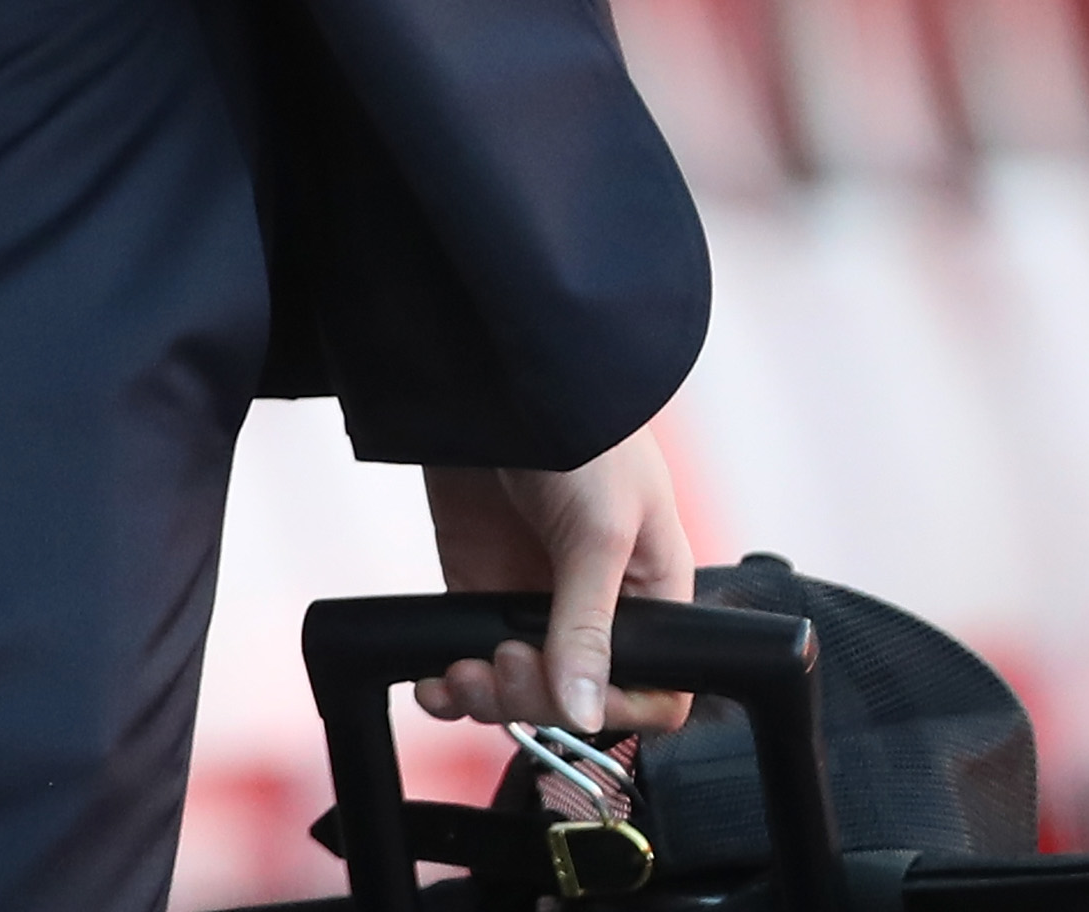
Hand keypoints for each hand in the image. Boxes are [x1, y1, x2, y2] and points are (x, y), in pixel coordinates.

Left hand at [417, 433, 694, 758]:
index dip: (615, 711)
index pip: (652, 691)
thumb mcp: (602, 530)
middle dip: (535, 697)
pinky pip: (471, 659)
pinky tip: (436, 681)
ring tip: (463, 670)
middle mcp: (598, 608)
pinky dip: (452, 685)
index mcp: (653, 596)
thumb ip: (589, 625)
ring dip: (489, 698)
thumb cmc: (586, 435)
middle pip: (576, 700)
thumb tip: (586, 712)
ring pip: (520, 690)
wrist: (499, 377)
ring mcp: (535, 600)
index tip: (574, 701)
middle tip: (504, 661)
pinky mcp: (480, 588)